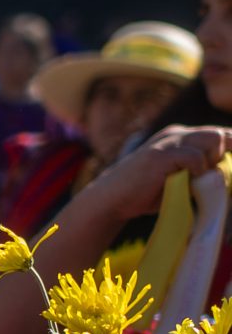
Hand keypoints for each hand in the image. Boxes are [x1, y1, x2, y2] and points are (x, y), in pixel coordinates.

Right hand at [80, 125, 231, 222]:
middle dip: (223, 156)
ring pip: (213, 139)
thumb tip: (227, 173)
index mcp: (179, 137)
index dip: (230, 147)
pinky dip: (197, 170)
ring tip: (197, 179)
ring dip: (212, 161)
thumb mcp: (180, 177)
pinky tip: (185, 181)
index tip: (229, 167)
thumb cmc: (147, 192)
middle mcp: (175, 134)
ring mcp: (167, 142)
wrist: (112, 199)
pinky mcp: (160, 155)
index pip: (218, 134)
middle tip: (208, 177)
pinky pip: (195, 157)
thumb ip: (200, 171)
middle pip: (218, 134)